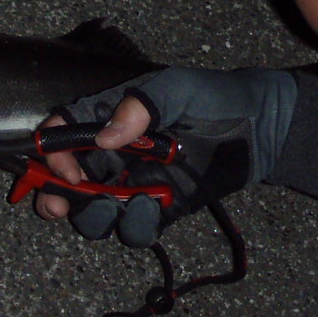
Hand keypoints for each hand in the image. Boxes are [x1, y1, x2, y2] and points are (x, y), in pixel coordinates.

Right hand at [31, 67, 297, 245]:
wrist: (263, 128)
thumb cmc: (216, 98)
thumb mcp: (179, 89)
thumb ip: (141, 105)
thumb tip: (106, 138)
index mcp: (111, 119)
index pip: (65, 134)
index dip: (54, 152)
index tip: (62, 166)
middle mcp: (116, 155)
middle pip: (69, 180)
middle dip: (56, 194)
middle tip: (58, 205)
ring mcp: (136, 183)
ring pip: (95, 209)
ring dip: (95, 214)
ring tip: (113, 206)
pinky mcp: (161, 208)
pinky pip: (135, 228)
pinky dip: (136, 225)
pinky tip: (152, 209)